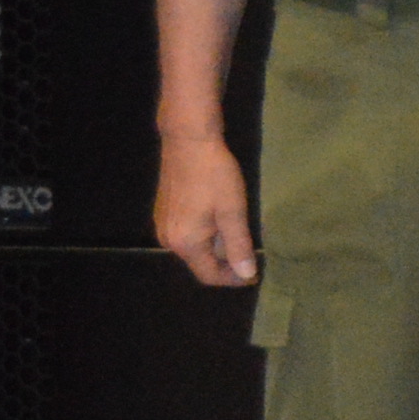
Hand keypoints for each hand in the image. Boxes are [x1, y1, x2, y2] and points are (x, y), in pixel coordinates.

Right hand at [156, 131, 259, 287]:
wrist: (188, 141)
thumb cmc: (214, 175)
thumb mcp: (233, 211)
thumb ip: (239, 246)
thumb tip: (246, 275)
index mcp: (185, 243)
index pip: (209, 275)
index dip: (233, 278)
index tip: (255, 273)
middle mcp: (168, 240)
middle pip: (201, 263)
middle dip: (226, 262)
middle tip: (251, 252)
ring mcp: (163, 225)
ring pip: (195, 248)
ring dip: (217, 247)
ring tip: (239, 234)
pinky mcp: (164, 212)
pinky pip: (188, 234)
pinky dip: (206, 234)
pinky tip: (221, 219)